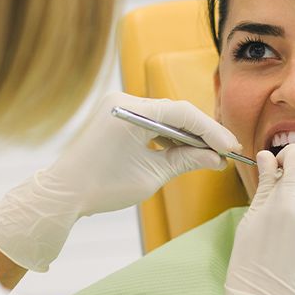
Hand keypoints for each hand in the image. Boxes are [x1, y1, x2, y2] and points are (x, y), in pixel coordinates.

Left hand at [0, 92, 240, 270]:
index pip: (182, 113)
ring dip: (186, 136)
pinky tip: (186, 152)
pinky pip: (150, 122)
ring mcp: (117, 107)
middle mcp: (123, 101)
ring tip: (210, 156)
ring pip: (164, 117)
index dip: (211, 131)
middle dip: (201, 133)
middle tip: (226, 152)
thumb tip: (216, 159)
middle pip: (175, 112)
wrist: (63, 193)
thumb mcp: (151, 176)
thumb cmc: (102, 186)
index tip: (231, 147)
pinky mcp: (115, 117)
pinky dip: (168, 137)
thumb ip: (186, 161)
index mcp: (130, 110)